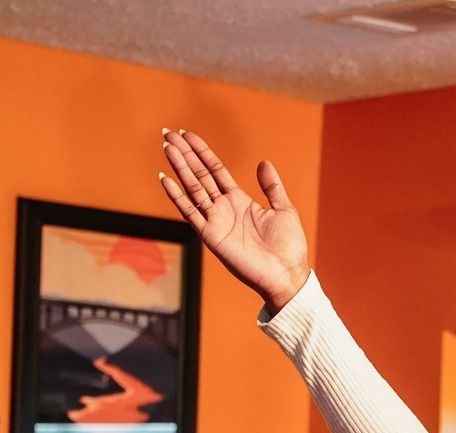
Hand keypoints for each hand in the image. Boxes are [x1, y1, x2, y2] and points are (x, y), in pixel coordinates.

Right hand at [157, 129, 309, 313]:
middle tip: (168, 134)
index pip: (215, 170)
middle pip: (199, 175)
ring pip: (193, 188)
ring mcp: (216, 221)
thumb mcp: (284, 210)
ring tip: (167, 147)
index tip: (187, 135)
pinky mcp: (212, 236)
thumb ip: (272, 187)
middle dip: (185, 154)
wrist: (287, 275)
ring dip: (179, 168)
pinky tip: (166, 178)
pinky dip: (177, 196)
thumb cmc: (289, 248)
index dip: (202, 152)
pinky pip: (191, 212)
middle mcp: (224, 209)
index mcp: (239, 201)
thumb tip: (263, 162)